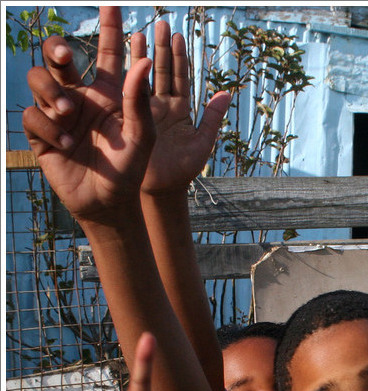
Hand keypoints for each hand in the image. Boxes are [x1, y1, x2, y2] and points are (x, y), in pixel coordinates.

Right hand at [22, 6, 154, 221]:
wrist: (111, 202)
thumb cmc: (130, 169)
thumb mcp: (141, 135)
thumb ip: (140, 100)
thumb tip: (143, 61)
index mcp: (108, 93)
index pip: (106, 53)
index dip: (109, 28)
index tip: (112, 5)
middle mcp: (81, 97)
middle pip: (57, 58)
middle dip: (55, 49)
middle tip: (65, 57)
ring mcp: (59, 114)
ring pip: (38, 81)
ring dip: (50, 92)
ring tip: (68, 114)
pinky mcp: (42, 134)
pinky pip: (32, 116)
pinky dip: (47, 127)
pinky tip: (66, 144)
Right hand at [131, 22, 230, 195]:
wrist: (159, 192)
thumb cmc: (182, 173)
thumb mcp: (201, 144)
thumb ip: (212, 118)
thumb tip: (227, 92)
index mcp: (181, 111)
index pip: (181, 78)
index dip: (179, 57)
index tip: (176, 34)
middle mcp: (162, 107)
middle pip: (161, 71)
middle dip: (160, 47)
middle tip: (159, 23)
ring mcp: (143, 111)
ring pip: (143, 77)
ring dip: (141, 55)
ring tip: (138, 32)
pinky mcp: (128, 119)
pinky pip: (126, 94)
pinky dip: (124, 76)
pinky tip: (119, 59)